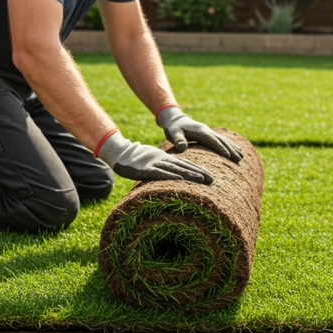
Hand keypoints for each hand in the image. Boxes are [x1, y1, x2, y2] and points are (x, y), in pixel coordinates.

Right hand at [96, 131, 212, 184]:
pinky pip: (160, 174)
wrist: (119, 152)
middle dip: (199, 173)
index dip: (198, 169)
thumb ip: (161, 167)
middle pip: (184, 167)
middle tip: (213, 180)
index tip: (210, 176)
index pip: (184, 164)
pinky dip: (171, 177)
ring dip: (190, 175)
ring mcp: (155, 164)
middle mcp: (163, 160)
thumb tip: (172, 175)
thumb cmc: (135, 159)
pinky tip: (181, 180)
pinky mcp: (146, 170)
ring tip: (203, 180)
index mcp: (165, 158)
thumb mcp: (151, 162)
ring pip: (175, 170)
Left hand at [157, 106, 242, 160]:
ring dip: (233, 148)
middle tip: (240, 160)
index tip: (229, 157)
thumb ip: (177, 140)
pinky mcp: (209, 134)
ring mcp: (209, 132)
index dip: (221, 148)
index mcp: (200, 131)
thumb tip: (181, 148)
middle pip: (222, 141)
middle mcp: (207, 131)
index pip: (212, 141)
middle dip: (231, 150)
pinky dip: (230, 145)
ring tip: (242, 157)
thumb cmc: (173, 128)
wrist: (175, 120)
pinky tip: (237, 150)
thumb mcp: (173, 133)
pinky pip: (222, 140)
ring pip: (224, 140)